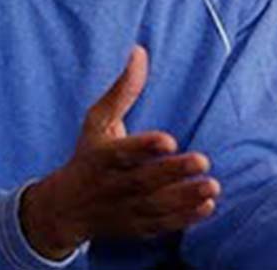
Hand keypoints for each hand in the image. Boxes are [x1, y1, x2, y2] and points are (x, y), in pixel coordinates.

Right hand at [20, 46, 220, 258]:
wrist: (64, 210)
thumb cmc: (88, 156)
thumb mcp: (97, 122)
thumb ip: (123, 90)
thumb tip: (139, 50)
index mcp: (102, 157)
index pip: (123, 153)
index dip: (145, 147)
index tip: (169, 140)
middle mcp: (113, 186)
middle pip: (144, 181)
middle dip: (174, 173)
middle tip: (203, 161)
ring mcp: (124, 210)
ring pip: (156, 206)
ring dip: (185, 198)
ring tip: (212, 186)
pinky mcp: (136, 227)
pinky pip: (161, 226)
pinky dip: (184, 220)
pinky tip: (207, 207)